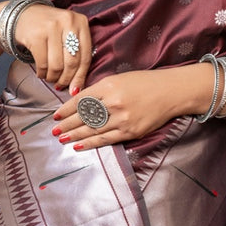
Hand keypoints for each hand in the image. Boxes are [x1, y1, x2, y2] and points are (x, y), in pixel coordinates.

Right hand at [12, 4, 92, 92]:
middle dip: (66, 79)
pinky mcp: (36, 35)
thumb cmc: (49, 28)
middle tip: (61, 85)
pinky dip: (42, 73)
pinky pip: (43, 63)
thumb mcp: (67, 33)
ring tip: (50, 78)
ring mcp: (52, 27)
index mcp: (81, 22)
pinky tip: (41, 73)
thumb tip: (78, 87)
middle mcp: (68, 21)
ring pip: (57, 65)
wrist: (23, 15)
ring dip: (53, 77)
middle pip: (72, 62)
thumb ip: (76, 54)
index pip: (86, 56)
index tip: (76, 89)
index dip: (81, 76)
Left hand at [52, 67, 212, 150]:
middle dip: (67, 124)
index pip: (81, 100)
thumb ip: (99, 90)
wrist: (171, 92)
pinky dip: (90, 143)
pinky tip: (78, 146)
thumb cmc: (144, 83)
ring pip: (92, 129)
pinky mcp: (130, 131)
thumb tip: (79, 101)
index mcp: (108, 86)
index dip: (66, 109)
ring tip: (62, 139)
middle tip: (54, 131)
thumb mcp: (119, 79)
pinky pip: (106, 139)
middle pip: (83, 116)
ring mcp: (122, 119)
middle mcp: (113, 102)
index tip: (56, 116)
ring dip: (75, 135)